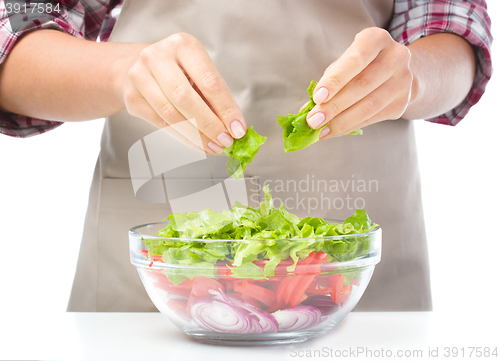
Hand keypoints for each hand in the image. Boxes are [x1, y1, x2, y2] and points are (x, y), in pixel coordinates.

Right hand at [121, 33, 245, 153]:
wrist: (136, 66)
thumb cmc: (176, 70)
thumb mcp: (198, 73)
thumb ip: (214, 97)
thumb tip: (233, 128)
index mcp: (183, 45)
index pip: (209, 82)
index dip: (226, 109)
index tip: (238, 129)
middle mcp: (158, 56)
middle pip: (186, 98)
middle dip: (209, 125)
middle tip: (225, 141)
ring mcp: (140, 76)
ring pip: (171, 114)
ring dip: (196, 135)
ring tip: (212, 146)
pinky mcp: (131, 97)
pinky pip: (160, 123)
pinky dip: (182, 137)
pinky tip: (196, 143)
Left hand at [307, 27, 413, 138]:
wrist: (397, 74)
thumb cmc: (361, 66)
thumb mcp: (345, 64)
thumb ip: (328, 82)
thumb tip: (307, 110)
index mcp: (377, 39)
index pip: (356, 59)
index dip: (336, 79)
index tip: (317, 97)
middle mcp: (396, 57)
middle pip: (362, 85)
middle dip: (334, 106)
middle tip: (314, 120)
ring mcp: (403, 80)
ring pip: (370, 106)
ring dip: (341, 121)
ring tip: (321, 130)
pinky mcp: (403, 102)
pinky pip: (373, 118)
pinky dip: (351, 126)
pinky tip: (334, 131)